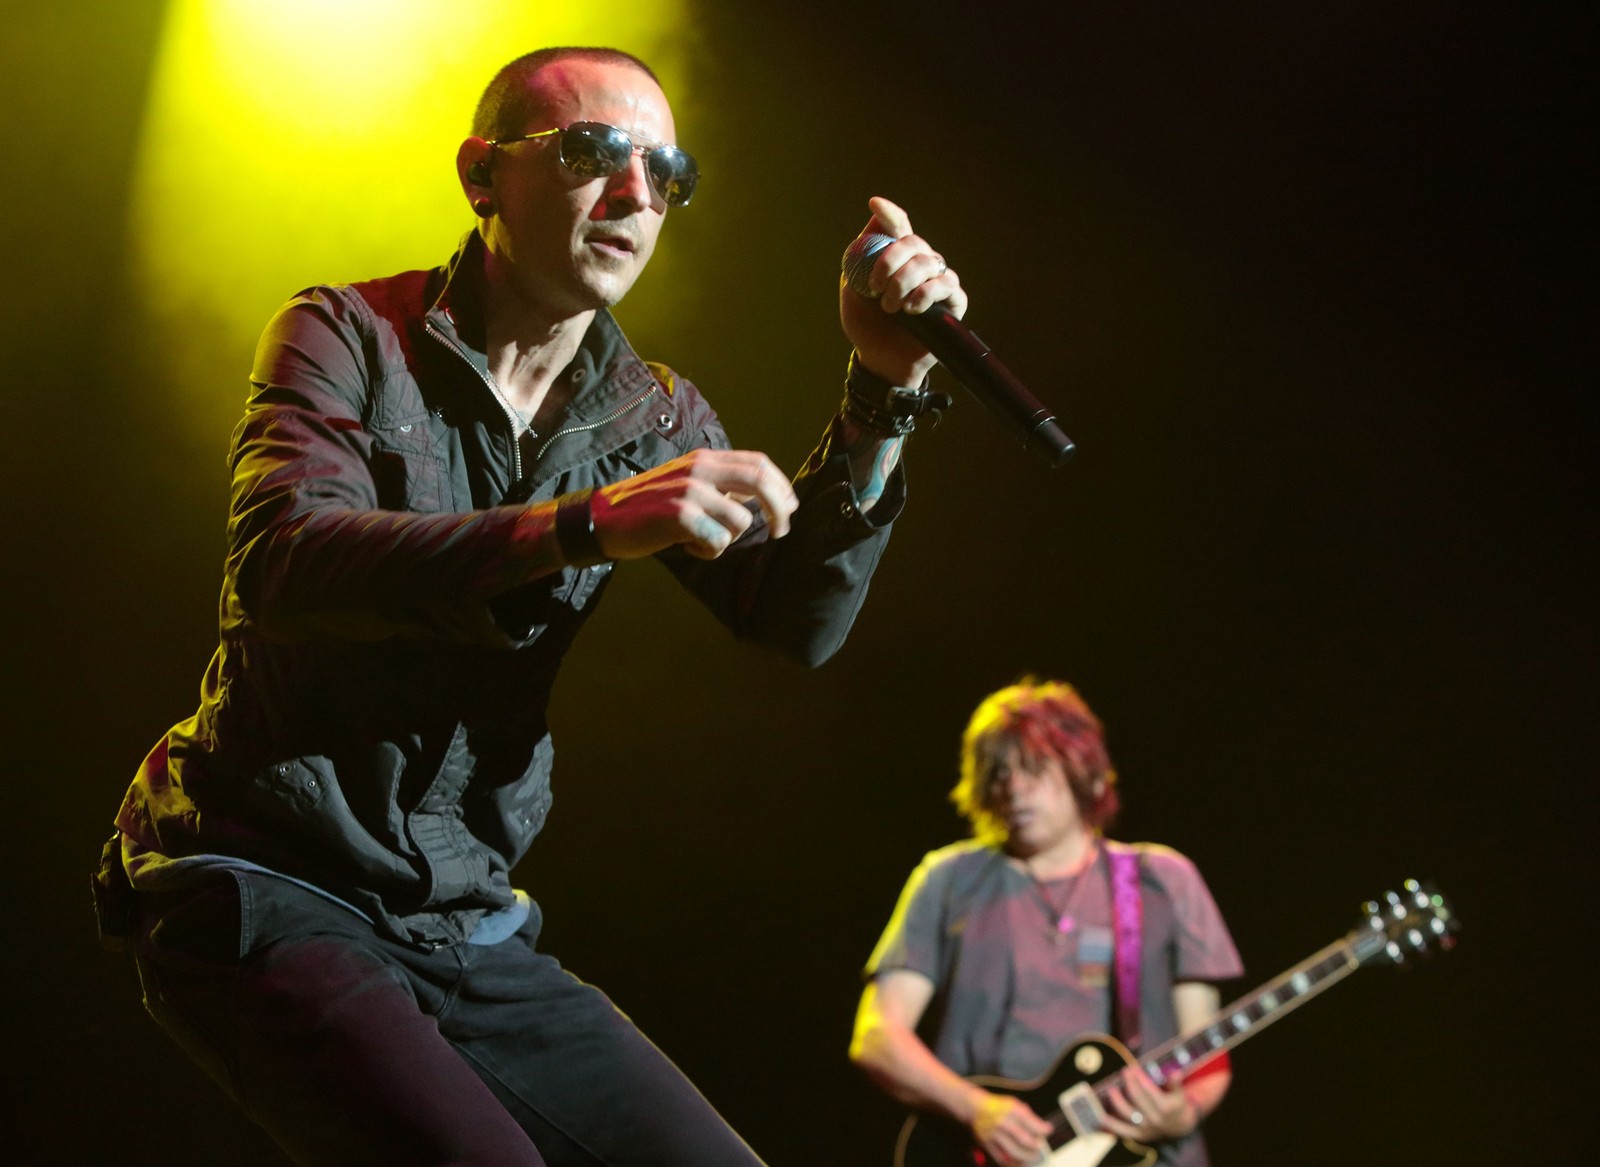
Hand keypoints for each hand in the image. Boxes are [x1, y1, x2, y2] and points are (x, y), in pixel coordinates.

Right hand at [589, 448, 797, 560]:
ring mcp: (689, 491)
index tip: (790, 507)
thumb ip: (720, 485)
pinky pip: (718, 540)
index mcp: (705, 459)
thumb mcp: (686, 483)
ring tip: (699, 540)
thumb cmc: (648, 506)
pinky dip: (708, 551)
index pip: (758, 462)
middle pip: (760, 482)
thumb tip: (759, 497)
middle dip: (780, 510)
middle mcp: (700, 469)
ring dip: (728, 539)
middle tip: (781, 532)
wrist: (602, 518)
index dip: (782, 485)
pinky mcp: (679, 516)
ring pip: (740, 520)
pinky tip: (686, 547)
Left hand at [839, 196, 967, 387]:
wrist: (879, 360)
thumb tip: (872, 222)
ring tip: (888, 306)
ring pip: (929, 262)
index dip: (890, 215)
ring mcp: (939, 283)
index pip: (900, 228)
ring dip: (903, 282)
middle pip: (914, 242)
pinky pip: (946, 285)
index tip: (875, 205)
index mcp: (898, 259)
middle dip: (890, 259)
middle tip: (875, 284)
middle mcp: (922, 266)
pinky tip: (910, 309)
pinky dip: (925, 293)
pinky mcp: (953, 303)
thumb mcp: (853, 288)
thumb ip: (859, 257)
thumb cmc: (866, 325)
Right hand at [970, 1091, 1051, 1166]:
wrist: (975, 1108)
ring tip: (1032, 1158)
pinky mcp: (987, 1143)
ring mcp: (994, 1134)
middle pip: (1023, 1139)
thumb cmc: (998, 1107)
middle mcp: (1003, 1121)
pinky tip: (1018, 1161)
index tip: (1048, 1131)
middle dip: (1035, 1147)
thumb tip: (1043, 1129)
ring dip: (1026, 1157)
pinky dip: (1011, 1162)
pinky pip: (1001, 1157)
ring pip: (1013, 1151)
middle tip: (1041, 1150)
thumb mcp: (1014, 1104)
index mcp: (1011, 1110)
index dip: (1042, 1128)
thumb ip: (1029, 1117)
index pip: (1030, 1121)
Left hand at [1099, 1065, 1199, 1143]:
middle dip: (1130, 1083)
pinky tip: (1100, 1116)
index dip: (1140, 1078)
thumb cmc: (1177, 1104)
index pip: (1149, 1090)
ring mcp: (1146, 1129)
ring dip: (1117, 1100)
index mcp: (1166, 1107)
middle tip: (1124, 1071)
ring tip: (1111, 1089)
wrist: (1180, 1126)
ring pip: (1128, 1113)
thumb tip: (1176, 1073)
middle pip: (1137, 1098)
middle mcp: (1155, 1119)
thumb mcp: (1180, 1093)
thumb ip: (1175, 1084)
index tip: (1133, 1068)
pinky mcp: (1138, 1135)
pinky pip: (1122, 1130)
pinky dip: (1111, 1124)